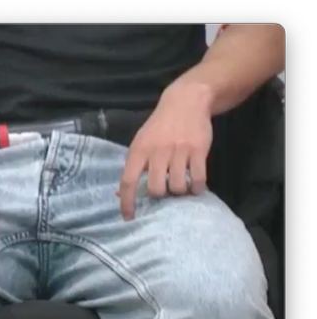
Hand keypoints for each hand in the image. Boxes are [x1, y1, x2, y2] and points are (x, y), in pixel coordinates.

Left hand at [118, 80, 213, 220]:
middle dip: (160, 196)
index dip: (127, 202)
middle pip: (156, 188)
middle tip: (164, 191)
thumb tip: (119, 193)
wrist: (186, 101)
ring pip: (177, 186)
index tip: (129, 217)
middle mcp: (157, 152)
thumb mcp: (140, 142)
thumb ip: (133, 166)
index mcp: (138, 151)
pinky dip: (196, 188)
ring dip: (179, 193)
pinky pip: (198, 178)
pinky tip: (195, 187)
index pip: (128, 181)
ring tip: (181, 187)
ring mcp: (179, 151)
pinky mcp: (199, 150)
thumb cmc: (159, 127)